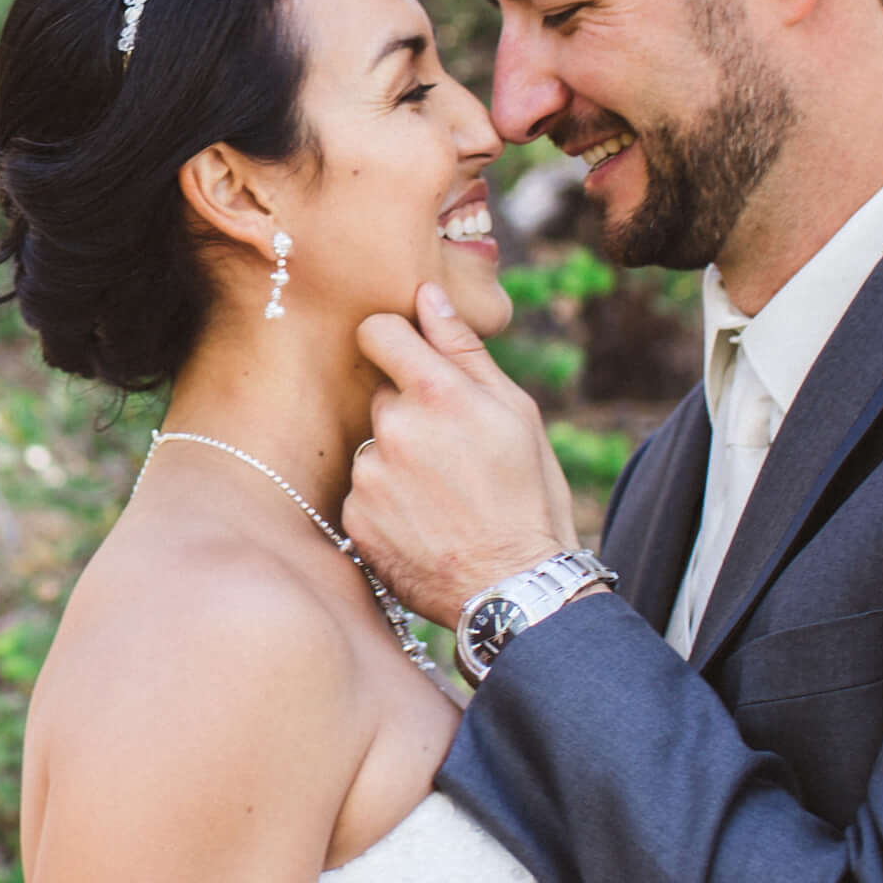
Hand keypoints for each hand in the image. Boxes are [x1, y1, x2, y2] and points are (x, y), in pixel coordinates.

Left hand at [343, 283, 577, 622]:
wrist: (516, 589)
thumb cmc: (528, 495)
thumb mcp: (516, 414)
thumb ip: (464, 350)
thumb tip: (426, 293)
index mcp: (438, 394)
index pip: (377, 331)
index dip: (391, 340)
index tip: (406, 357)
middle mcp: (394, 430)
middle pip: (381, 394)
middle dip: (409, 411)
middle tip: (452, 452)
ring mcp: (369, 476)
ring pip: (373, 445)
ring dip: (397, 460)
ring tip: (442, 495)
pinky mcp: (354, 518)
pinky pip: (362, 491)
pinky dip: (386, 502)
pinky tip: (423, 521)